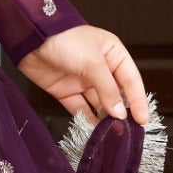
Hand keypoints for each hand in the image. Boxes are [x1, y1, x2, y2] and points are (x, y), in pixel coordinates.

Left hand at [19, 24, 148, 124]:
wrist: (30, 38)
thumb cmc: (65, 39)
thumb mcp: (92, 62)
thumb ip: (107, 88)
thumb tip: (119, 111)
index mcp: (112, 54)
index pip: (131, 80)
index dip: (138, 100)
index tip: (142, 119)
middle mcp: (100, 68)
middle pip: (116, 94)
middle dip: (122, 112)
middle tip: (128, 131)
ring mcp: (83, 80)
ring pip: (99, 103)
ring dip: (105, 118)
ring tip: (112, 133)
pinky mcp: (66, 90)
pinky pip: (80, 108)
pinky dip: (87, 119)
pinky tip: (93, 130)